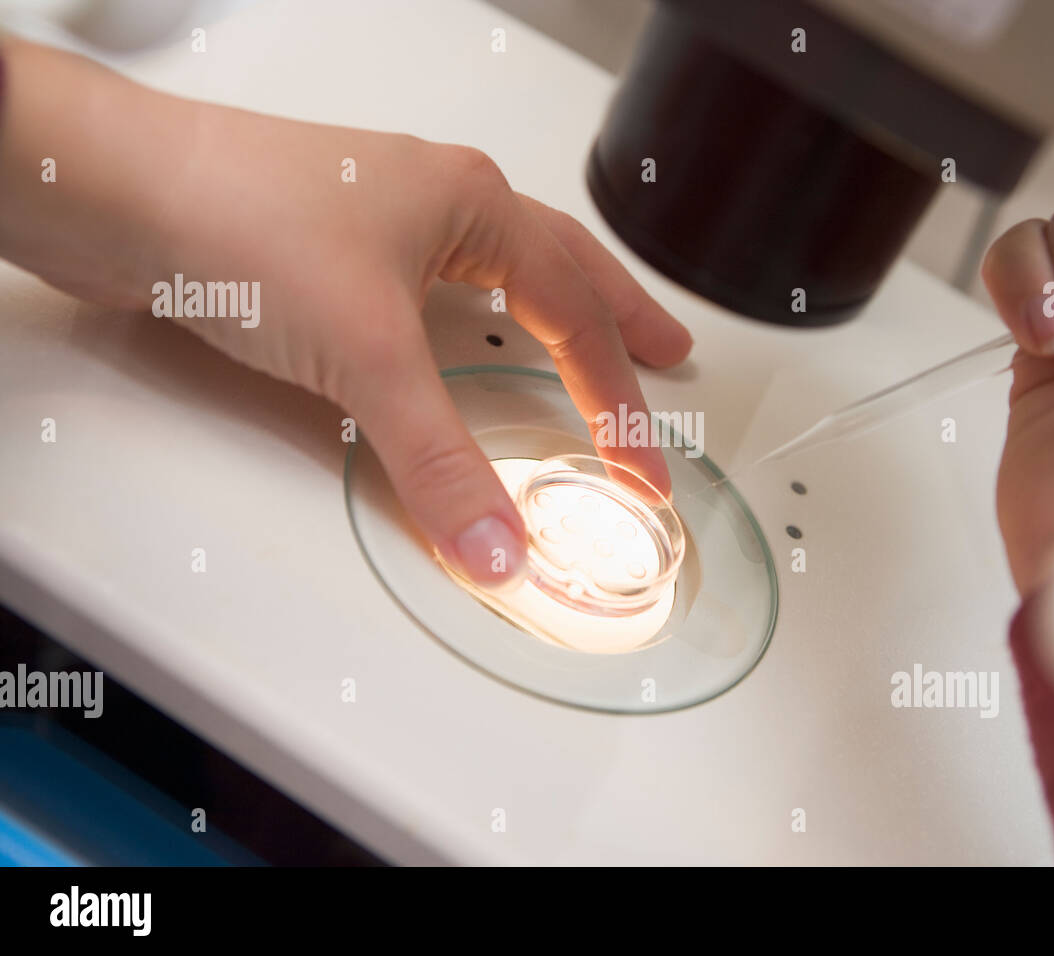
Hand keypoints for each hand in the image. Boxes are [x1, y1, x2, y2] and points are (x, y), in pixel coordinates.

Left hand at [0, 39, 691, 584]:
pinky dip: (476, 324)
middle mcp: (439, 204)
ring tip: (587, 343)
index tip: (644, 468)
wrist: (114, 194)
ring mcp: (385, 223)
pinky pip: (438, 292)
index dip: (618, 403)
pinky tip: (462, 343)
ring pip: (499, 272)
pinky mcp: (332, 254)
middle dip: (620, 317)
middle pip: (561, 268)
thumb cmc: (238, 217)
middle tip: (668, 352)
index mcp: (474, 205)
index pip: (575, 319)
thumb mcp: (367, 354)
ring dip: (553, 312)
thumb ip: (438, 461)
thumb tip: (495, 544)